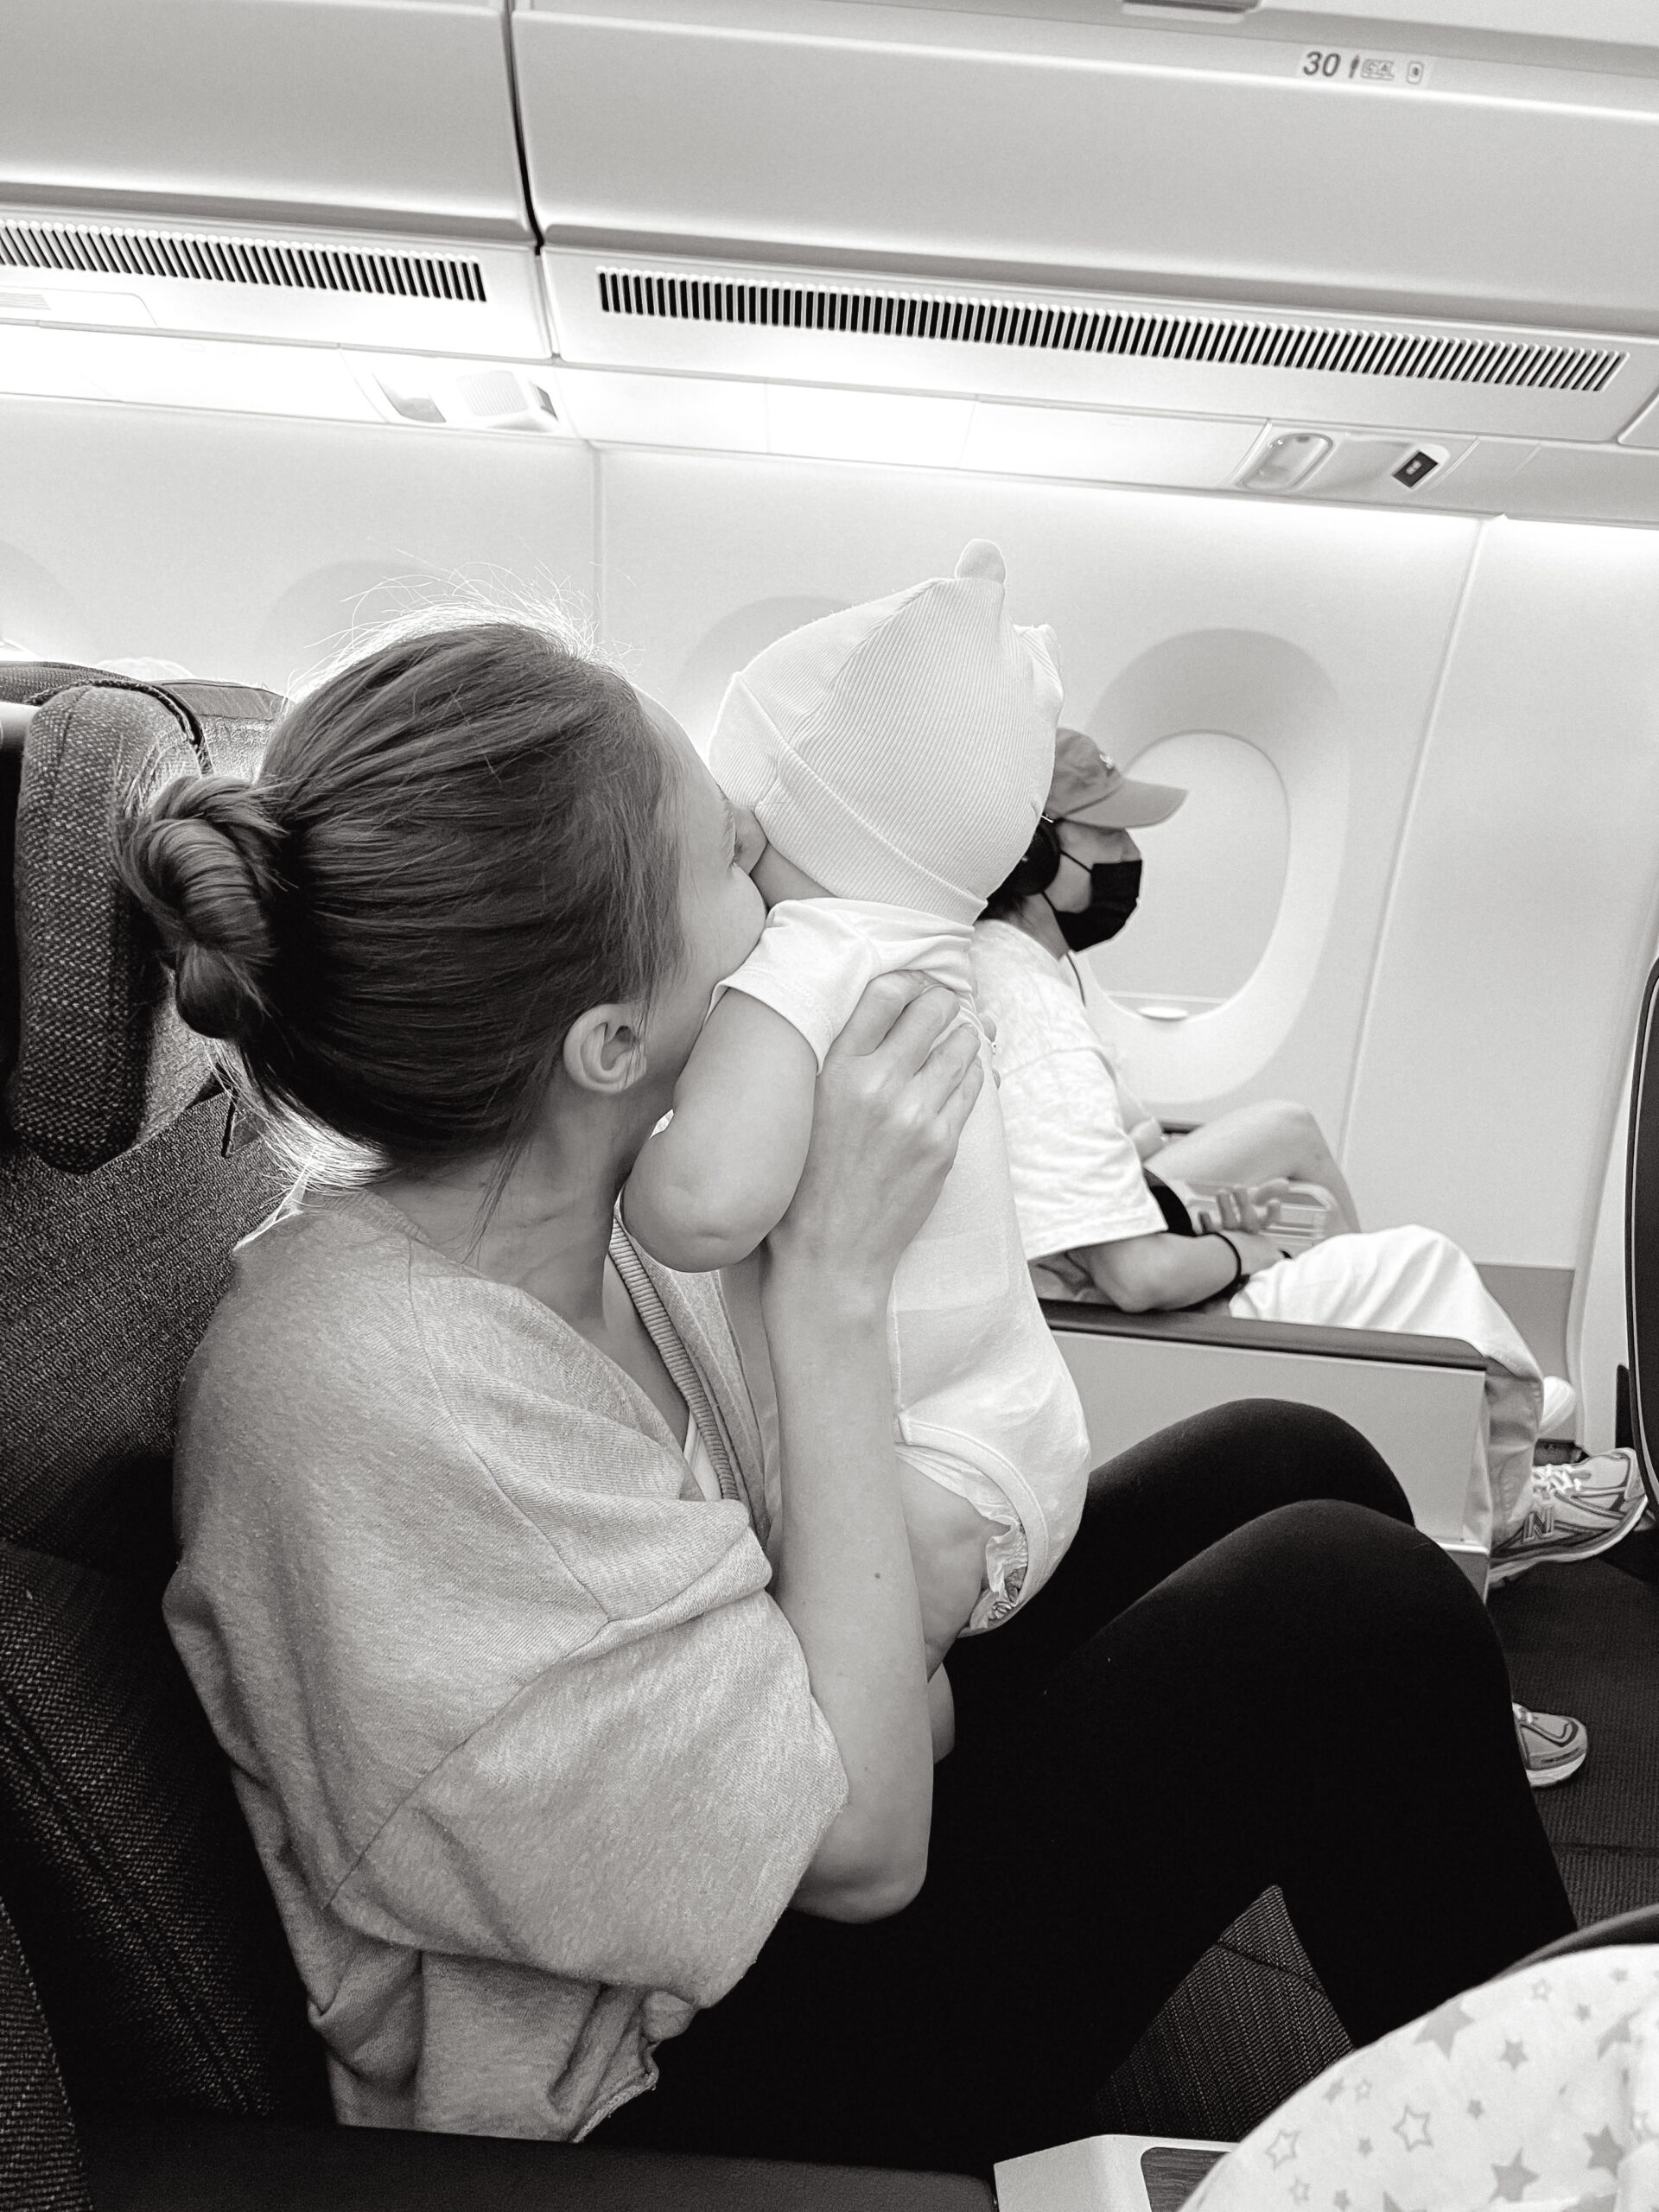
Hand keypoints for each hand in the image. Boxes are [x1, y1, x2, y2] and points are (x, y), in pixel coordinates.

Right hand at [764, 972, 982, 1319]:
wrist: (830, 1255)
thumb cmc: (806, 1185)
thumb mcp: (804, 1110)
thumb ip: (839, 1063)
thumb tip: (886, 1016)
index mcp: (836, 1072)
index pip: (885, 994)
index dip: (906, 981)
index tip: (912, 987)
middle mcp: (879, 1086)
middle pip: (934, 1010)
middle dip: (942, 1003)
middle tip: (940, 1007)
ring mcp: (918, 1116)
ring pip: (963, 1046)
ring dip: (962, 1036)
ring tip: (953, 1040)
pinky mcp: (943, 1144)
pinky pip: (973, 1087)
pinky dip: (971, 1075)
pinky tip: (959, 1077)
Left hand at [1209, 1178, 1292, 1235]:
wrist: (1221, 1232)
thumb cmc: (1241, 1213)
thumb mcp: (1255, 1200)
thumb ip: (1268, 1190)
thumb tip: (1285, 1183)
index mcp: (1258, 1222)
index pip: (1270, 1219)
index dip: (1273, 1213)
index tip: (1274, 1202)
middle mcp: (1245, 1231)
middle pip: (1249, 1222)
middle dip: (1244, 1204)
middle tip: (1239, 1186)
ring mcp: (1229, 1235)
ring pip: (1229, 1226)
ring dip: (1225, 1208)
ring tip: (1222, 1192)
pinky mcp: (1212, 1236)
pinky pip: (1209, 1232)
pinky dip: (1206, 1223)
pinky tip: (1203, 1212)